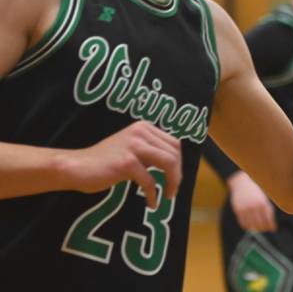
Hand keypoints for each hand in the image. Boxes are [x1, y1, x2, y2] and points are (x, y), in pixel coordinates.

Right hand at [65, 120, 181, 208]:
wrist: (75, 167)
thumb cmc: (103, 161)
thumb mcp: (130, 148)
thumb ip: (149, 150)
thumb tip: (174, 163)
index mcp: (144, 127)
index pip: (173, 143)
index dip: (179, 162)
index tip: (175, 177)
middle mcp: (141, 132)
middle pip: (174, 153)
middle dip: (177, 174)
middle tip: (172, 190)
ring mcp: (134, 146)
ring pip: (168, 163)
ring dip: (172, 182)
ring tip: (168, 196)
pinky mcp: (127, 163)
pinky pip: (150, 181)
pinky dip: (153, 194)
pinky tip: (151, 203)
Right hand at [227, 171, 276, 231]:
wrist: (242, 183)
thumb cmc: (256, 191)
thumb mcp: (264, 197)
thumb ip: (267, 209)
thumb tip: (270, 224)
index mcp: (263, 202)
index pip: (268, 218)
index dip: (271, 225)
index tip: (273, 229)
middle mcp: (254, 206)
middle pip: (260, 223)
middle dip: (264, 228)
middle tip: (265, 229)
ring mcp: (246, 209)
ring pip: (251, 225)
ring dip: (255, 228)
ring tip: (257, 228)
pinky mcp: (238, 210)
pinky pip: (243, 223)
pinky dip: (246, 226)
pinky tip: (249, 226)